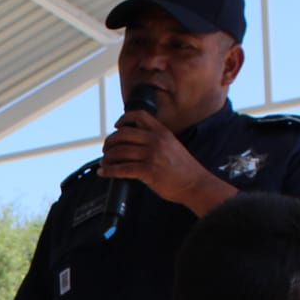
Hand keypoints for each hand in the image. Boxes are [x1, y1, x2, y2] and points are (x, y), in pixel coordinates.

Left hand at [95, 111, 233, 214]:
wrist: (196, 183)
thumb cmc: (184, 168)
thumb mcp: (172, 145)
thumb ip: (156, 140)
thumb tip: (135, 143)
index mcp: (161, 131)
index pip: (138, 116)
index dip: (123, 119)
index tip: (116, 126)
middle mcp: (155, 140)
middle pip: (123, 134)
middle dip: (110, 142)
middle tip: (106, 149)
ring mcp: (151, 155)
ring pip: (119, 151)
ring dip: (107, 157)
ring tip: (104, 162)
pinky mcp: (148, 171)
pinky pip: (121, 169)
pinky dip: (109, 171)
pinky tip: (103, 173)